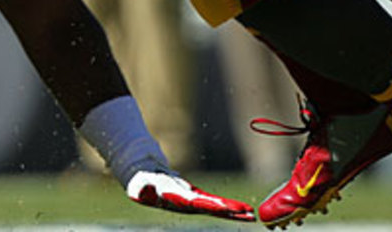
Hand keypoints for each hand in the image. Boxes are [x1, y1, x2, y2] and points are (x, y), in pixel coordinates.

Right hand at [126, 170, 254, 221]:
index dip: (212, 205)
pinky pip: (215, 203)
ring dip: (233, 211)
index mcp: (176, 202)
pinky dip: (228, 206)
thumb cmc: (140, 181)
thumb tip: (144, 190)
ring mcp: (193, 203)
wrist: (142, 177)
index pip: (197, 204)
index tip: (227, 207)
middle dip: (230, 212)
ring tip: (251, 213)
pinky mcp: (196, 198)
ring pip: (217, 208)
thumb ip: (142, 189)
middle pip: (212, 209)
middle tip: (249, 213)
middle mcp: (187, 206)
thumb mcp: (139, 184)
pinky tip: (241, 209)